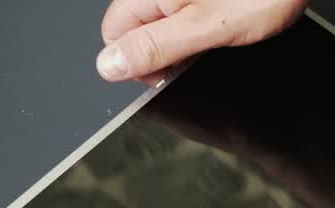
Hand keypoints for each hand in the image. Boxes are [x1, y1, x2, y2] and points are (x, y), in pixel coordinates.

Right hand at [96, 0, 308, 82]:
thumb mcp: (206, 30)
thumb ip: (155, 48)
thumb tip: (108, 67)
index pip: (113, 35)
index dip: (139, 62)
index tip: (170, 70)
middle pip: (135, 26)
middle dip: (164, 46)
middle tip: (201, 47)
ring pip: (161, 20)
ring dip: (184, 34)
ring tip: (220, 25)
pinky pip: (182, 10)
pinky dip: (200, 20)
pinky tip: (225, 16)